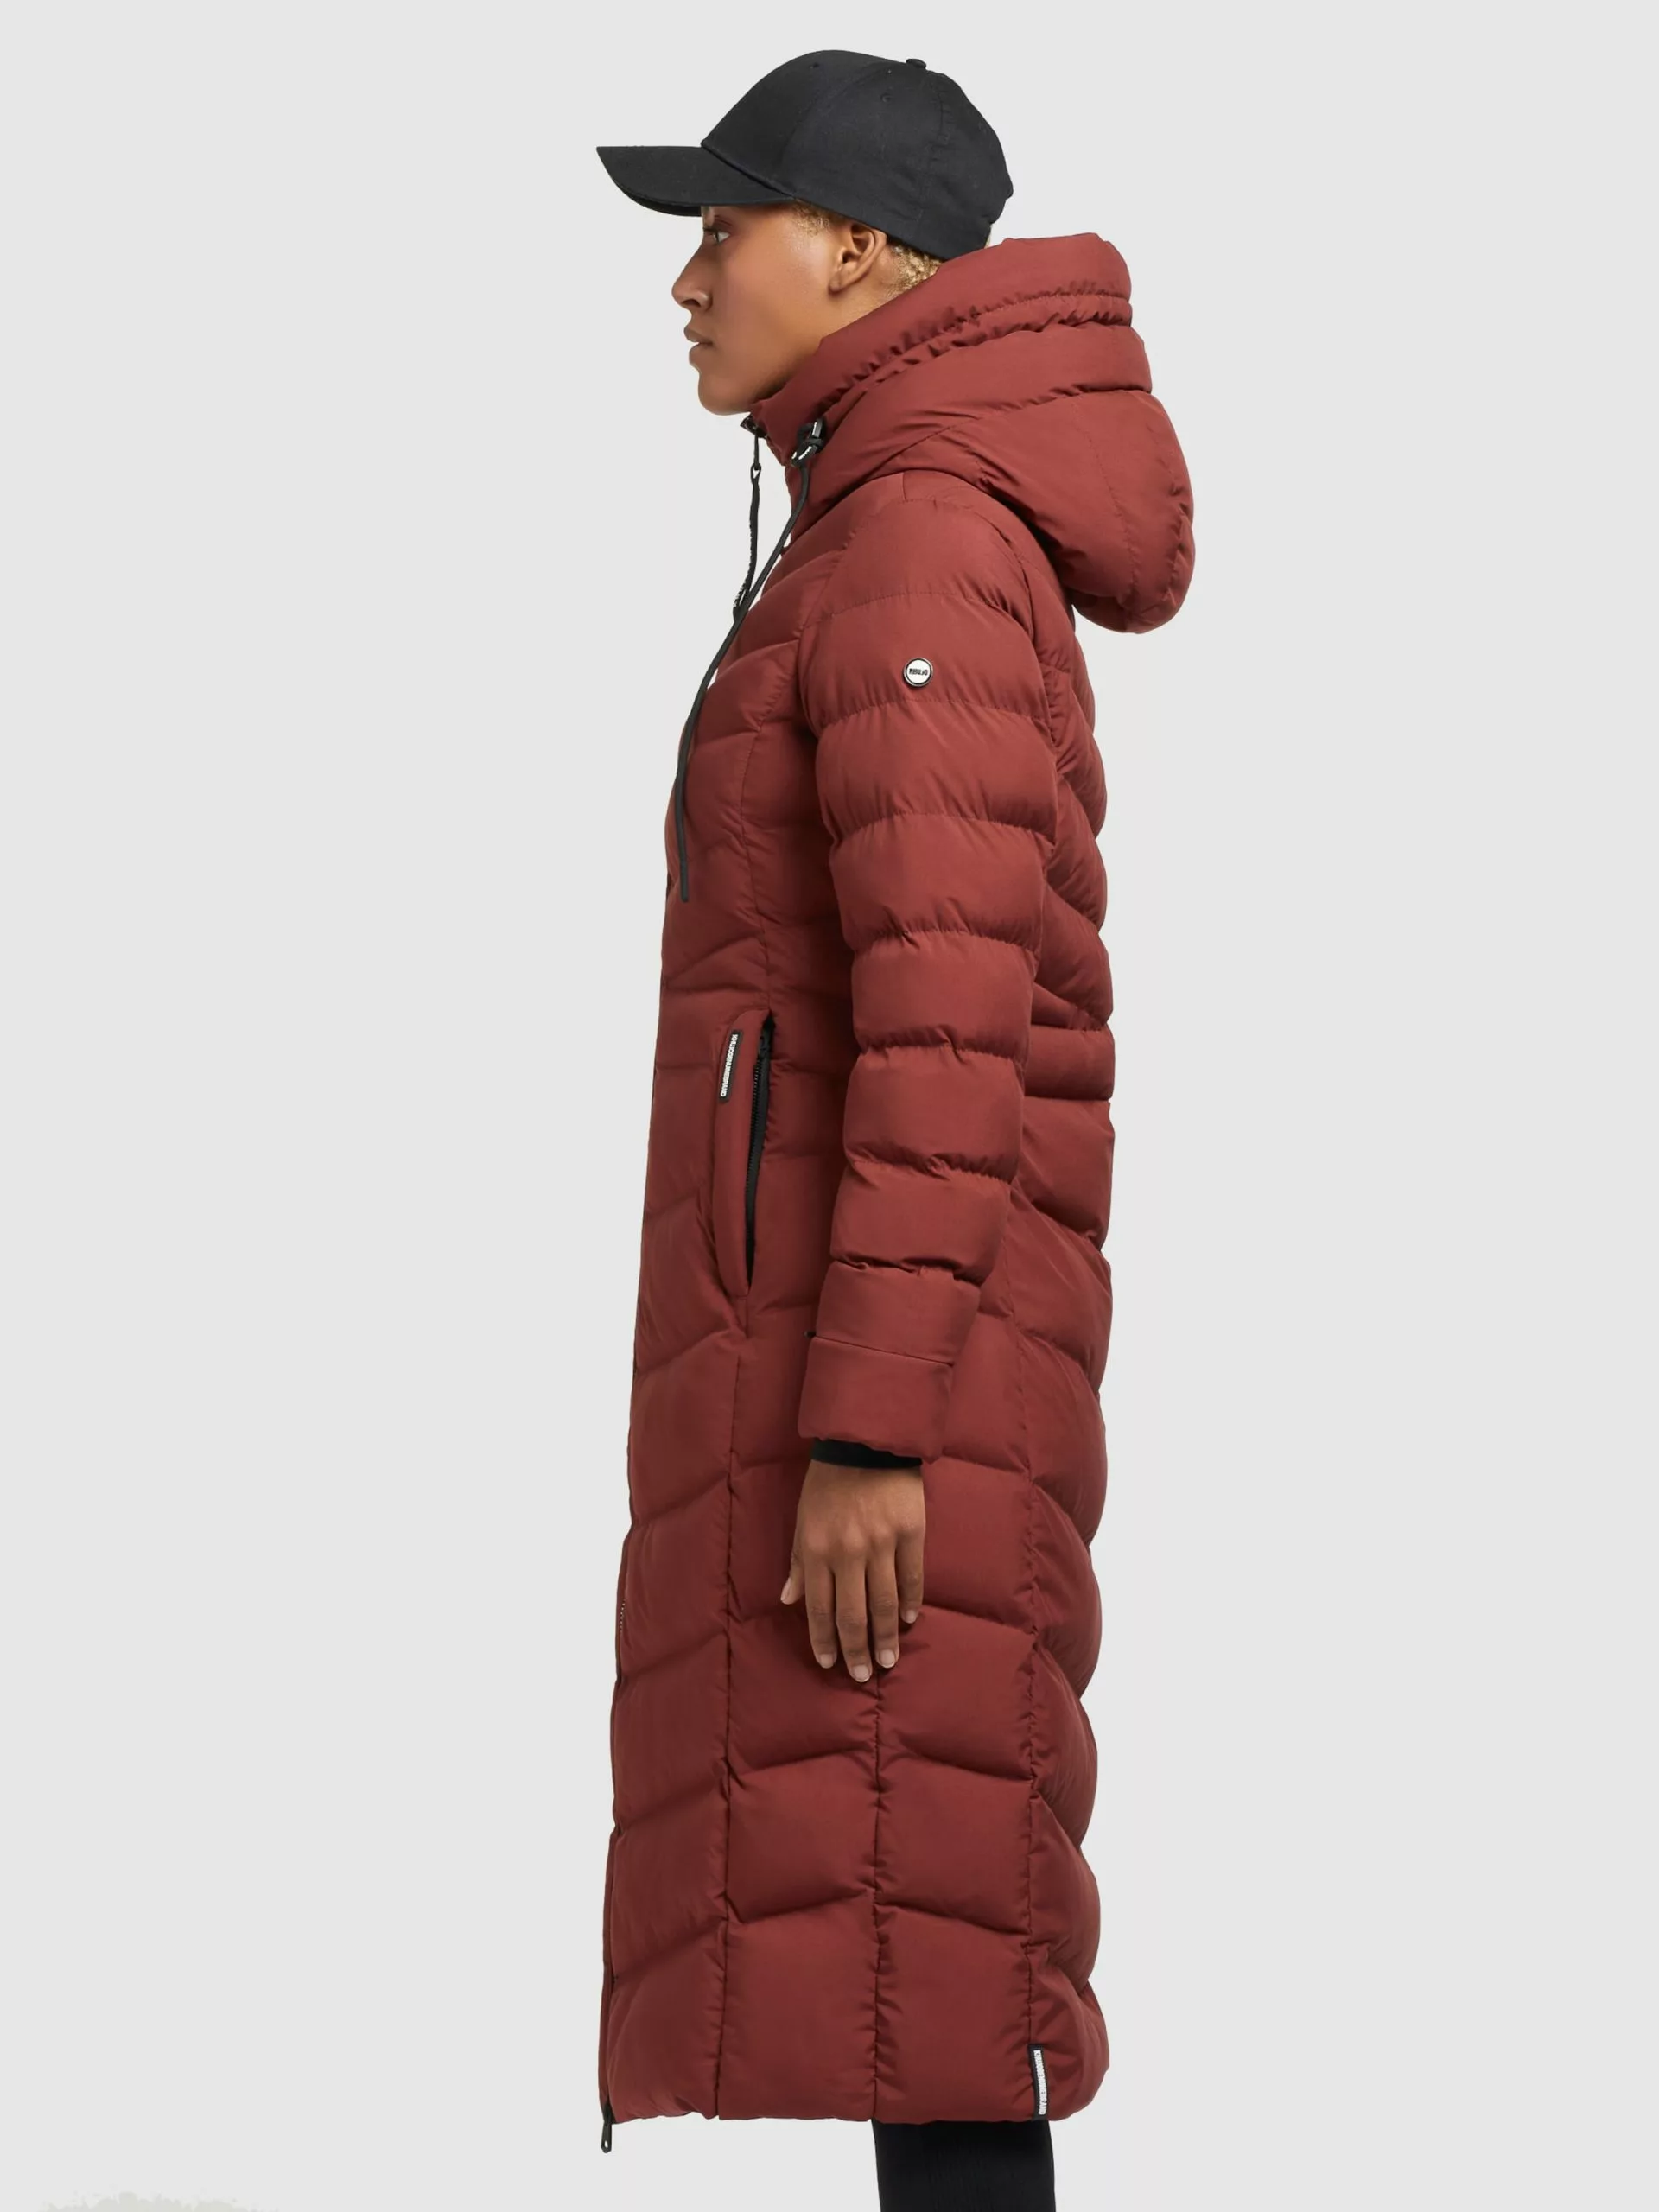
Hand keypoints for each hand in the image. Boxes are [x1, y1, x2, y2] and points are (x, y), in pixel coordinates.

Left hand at [781, 1459, 924, 1680]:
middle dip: (856, 1648)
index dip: (823, 1638)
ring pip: (884, 1602)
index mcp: (817, 1549)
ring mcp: (882, 1543)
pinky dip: (910, 1602)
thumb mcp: (802, 1519)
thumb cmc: (827, 1482)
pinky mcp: (911, 1532)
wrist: (865, 1442)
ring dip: (885, 1636)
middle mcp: (848, 1552)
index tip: (830, 1662)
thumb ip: (798, 1561)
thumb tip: (788, 1599)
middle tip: (862, 1674)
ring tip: (887, 1660)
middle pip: (852, 1612)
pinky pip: (912, 1577)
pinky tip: (908, 1620)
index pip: (819, 1606)